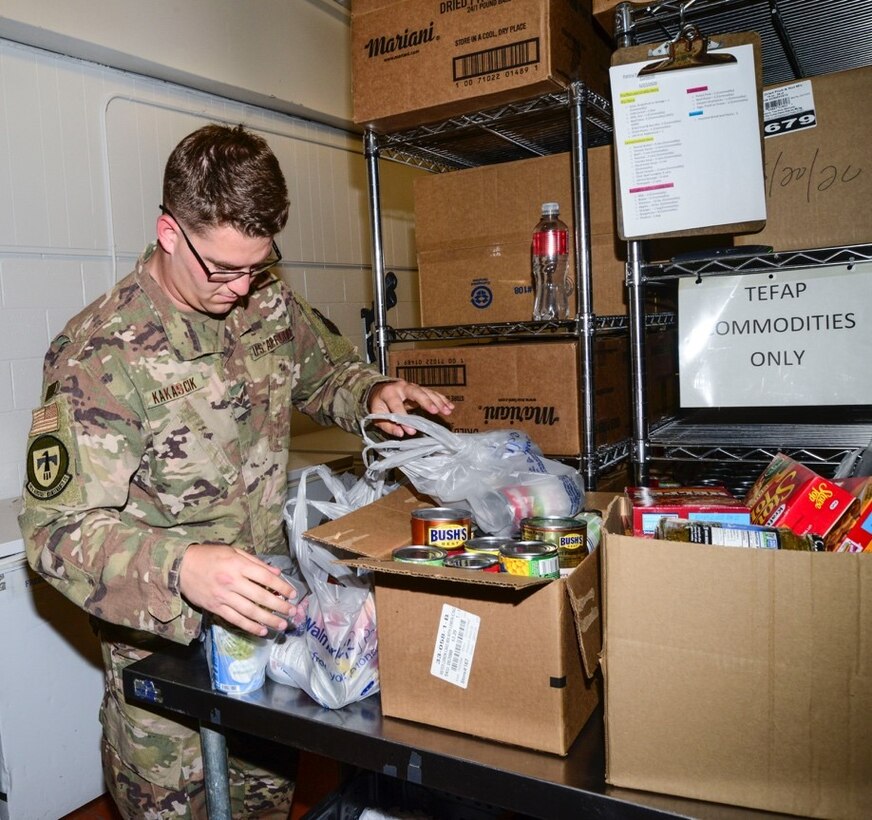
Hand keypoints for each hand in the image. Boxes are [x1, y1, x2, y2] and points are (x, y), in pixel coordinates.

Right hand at [179, 544, 297, 636]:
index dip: (281, 587)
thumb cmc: (210, 556)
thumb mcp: (233, 551)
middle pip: (260, 596)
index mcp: (238, 565)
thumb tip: (276, 572)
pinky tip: (262, 631)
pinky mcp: (215, 608)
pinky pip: (236, 620)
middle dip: (279, 606)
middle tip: (292, 612)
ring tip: (282, 625)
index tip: (293, 593)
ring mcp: (223, 597)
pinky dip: (250, 626)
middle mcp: (232, 582)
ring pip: (250, 611)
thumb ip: (255, 562)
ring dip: (268, 620)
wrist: (181, 566)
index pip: (265, 578)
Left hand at [368, 379, 453, 436]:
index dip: (403, 419)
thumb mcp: (377, 415)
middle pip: (415, 392)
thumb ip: (387, 425)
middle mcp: (401, 387)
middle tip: (434, 411)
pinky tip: (449, 406)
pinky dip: (441, 399)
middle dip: (426, 401)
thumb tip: (400, 433)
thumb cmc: (379, 404)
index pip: (396, 406)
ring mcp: (412, 387)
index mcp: (388, 393)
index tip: (411, 431)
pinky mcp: (419, 390)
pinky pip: (432, 393)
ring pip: (426, 392)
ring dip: (438, 401)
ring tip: (447, 410)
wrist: (379, 390)